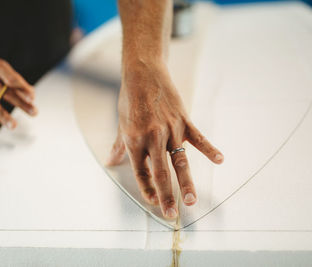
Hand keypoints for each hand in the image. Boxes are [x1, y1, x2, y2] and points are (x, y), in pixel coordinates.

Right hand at [0, 58, 37, 134]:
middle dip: (20, 103)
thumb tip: (31, 96)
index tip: (31, 98)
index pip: (11, 78)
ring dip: (3, 115)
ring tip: (13, 126)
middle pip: (5, 91)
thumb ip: (21, 86)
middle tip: (34, 112)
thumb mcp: (8, 77)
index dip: (22, 88)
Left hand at [107, 60, 223, 218]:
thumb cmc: (130, 100)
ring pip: (180, 161)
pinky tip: (219, 160)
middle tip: (172, 214)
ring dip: (186, 182)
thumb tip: (109, 162)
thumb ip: (118, 147)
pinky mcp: (183, 120)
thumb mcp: (120, 124)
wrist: (143, 74)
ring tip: (191, 200)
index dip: (147, 189)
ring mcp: (169, 129)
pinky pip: (198, 138)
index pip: (141, 172)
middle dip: (166, 195)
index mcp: (134, 141)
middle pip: (160, 172)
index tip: (154, 203)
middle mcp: (152, 138)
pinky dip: (209, 149)